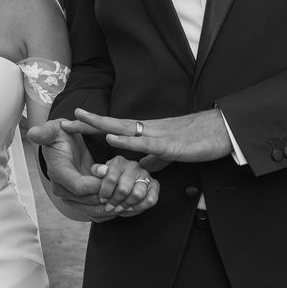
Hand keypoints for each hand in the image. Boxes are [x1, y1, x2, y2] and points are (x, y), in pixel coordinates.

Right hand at [26, 120, 136, 220]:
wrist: (62, 146)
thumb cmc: (60, 135)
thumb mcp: (54, 129)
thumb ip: (45, 132)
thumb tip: (33, 133)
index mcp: (58, 173)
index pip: (78, 186)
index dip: (96, 183)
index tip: (109, 172)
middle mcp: (62, 189)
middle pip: (89, 202)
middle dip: (108, 196)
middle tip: (125, 186)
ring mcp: (71, 198)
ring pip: (94, 211)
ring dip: (112, 206)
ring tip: (128, 196)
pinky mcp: (80, 202)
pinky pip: (96, 214)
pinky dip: (111, 212)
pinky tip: (124, 203)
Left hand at [64, 109, 234, 170]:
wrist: (223, 132)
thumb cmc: (198, 141)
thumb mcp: (170, 153)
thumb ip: (153, 159)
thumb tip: (139, 167)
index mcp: (147, 132)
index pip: (115, 128)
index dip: (94, 127)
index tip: (73, 127)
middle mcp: (148, 129)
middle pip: (112, 124)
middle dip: (87, 123)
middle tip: (63, 121)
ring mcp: (157, 135)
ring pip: (123, 129)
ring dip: (99, 125)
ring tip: (78, 120)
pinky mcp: (168, 145)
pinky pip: (143, 143)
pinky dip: (125, 140)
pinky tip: (111, 138)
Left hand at [88, 155, 160, 215]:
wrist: (122, 179)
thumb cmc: (110, 177)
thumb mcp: (100, 172)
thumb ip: (97, 170)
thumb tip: (101, 171)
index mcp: (119, 161)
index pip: (111, 178)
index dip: (105, 192)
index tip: (102, 198)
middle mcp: (133, 166)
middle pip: (123, 189)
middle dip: (114, 201)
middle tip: (109, 206)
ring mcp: (145, 175)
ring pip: (137, 194)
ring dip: (126, 205)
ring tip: (119, 208)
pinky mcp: (154, 184)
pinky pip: (151, 199)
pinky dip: (140, 206)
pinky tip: (130, 208)